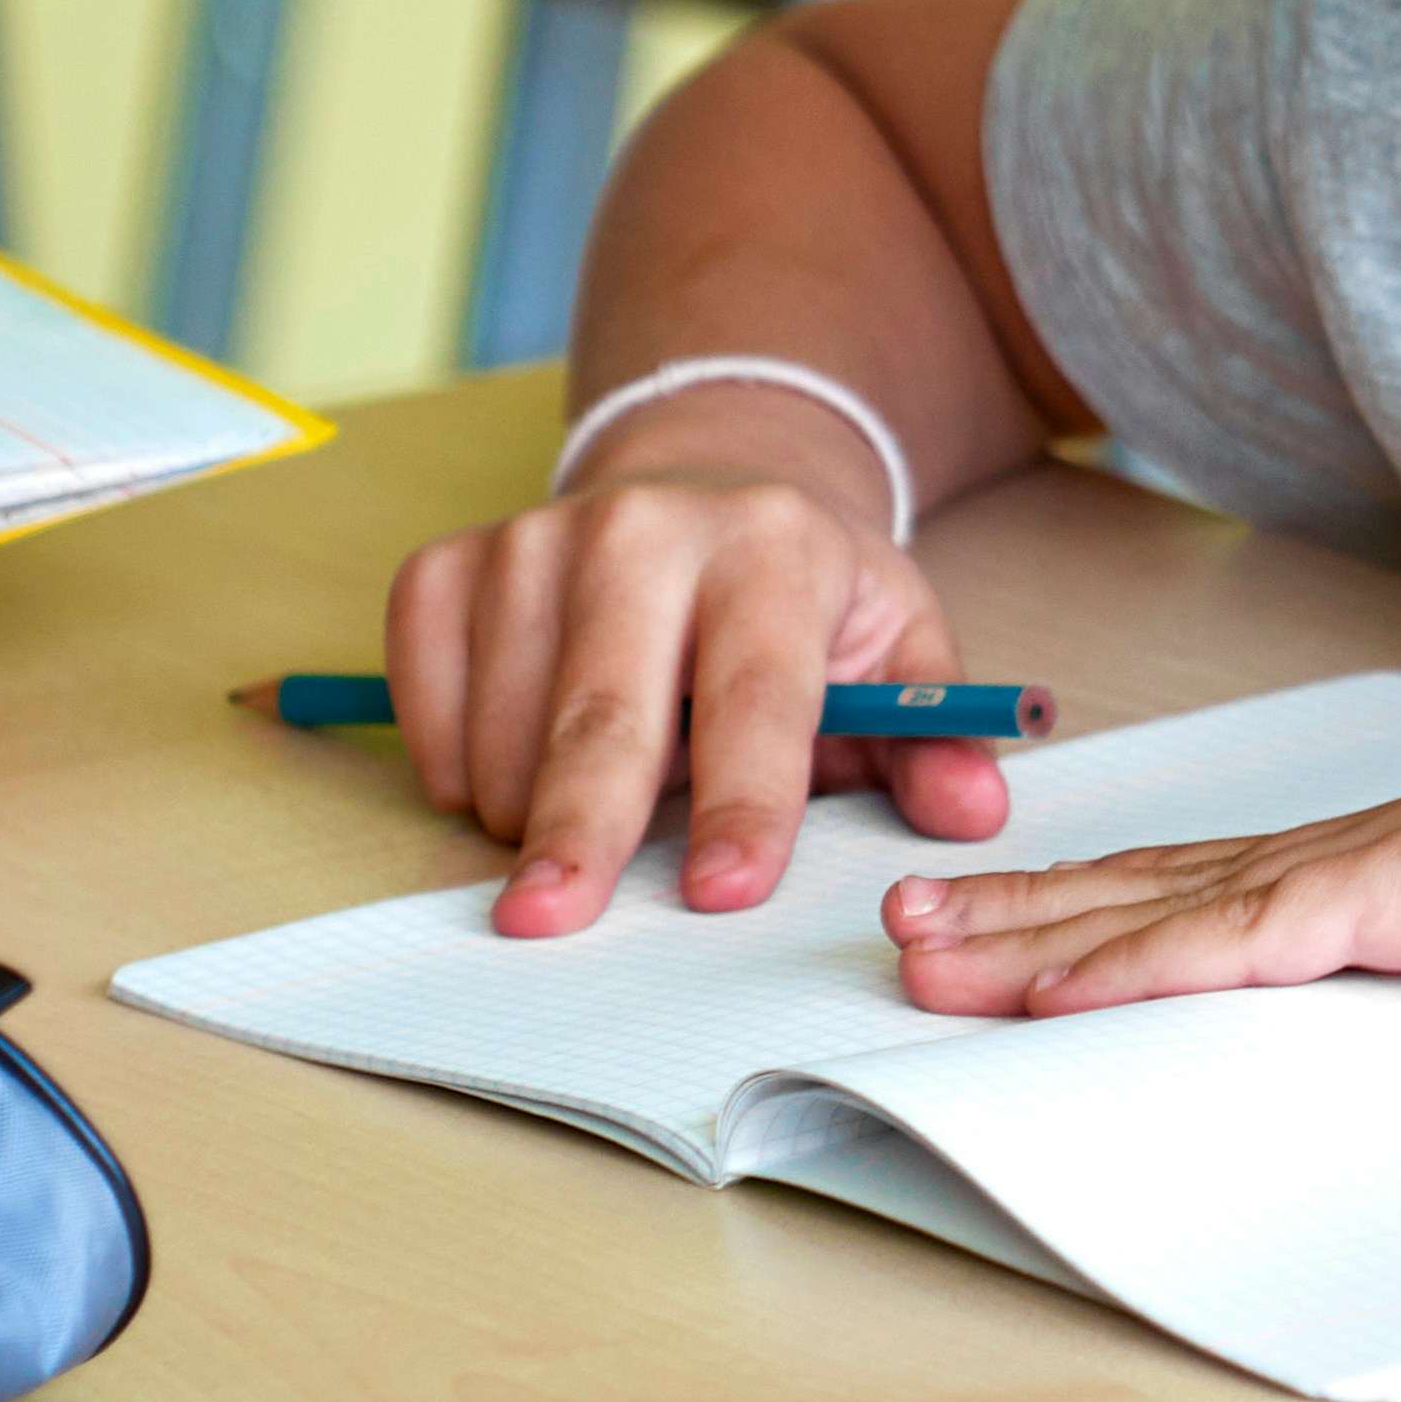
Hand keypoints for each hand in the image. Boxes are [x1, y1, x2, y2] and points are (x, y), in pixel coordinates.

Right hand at [383, 384, 1013, 931]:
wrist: (699, 482)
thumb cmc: (800, 598)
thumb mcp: (894, 648)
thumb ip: (934, 737)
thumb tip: (974, 812)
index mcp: (771, 548)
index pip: (757, 694)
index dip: (746, 800)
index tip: (728, 893)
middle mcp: (642, 528)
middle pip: (605, 713)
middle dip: (583, 828)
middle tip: (551, 919)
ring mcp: (531, 541)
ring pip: (507, 730)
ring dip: (538, 812)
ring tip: (614, 793)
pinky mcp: (447, 566)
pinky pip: (426, 707)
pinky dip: (461, 769)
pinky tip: (525, 755)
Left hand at [887, 698, 1400, 1016]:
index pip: (1238, 889)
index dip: (1118, 907)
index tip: (1024, 929)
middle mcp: (1384, 843)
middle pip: (1167, 885)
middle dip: (1030, 912)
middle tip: (904, 927)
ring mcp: (1393, 861)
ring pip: (1173, 908)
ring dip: (1043, 938)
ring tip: (927, 954)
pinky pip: (1246, 943)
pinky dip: (1141, 964)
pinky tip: (1058, 986)